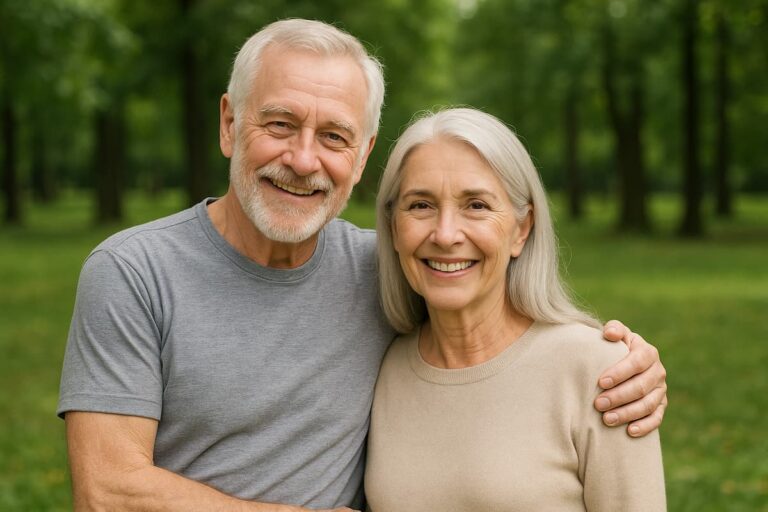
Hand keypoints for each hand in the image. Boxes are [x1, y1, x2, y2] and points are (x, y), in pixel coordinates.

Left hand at [595, 320, 667, 436]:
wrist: (622, 363)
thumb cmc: (613, 348)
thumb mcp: (615, 335)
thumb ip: (614, 330)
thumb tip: (609, 334)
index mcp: (648, 352)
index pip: (637, 362)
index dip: (620, 372)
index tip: (601, 382)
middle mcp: (658, 371)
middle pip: (641, 386)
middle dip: (619, 396)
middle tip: (598, 404)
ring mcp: (661, 390)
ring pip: (648, 404)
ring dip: (627, 413)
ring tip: (607, 419)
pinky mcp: (661, 406)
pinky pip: (657, 418)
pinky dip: (645, 426)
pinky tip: (629, 431)